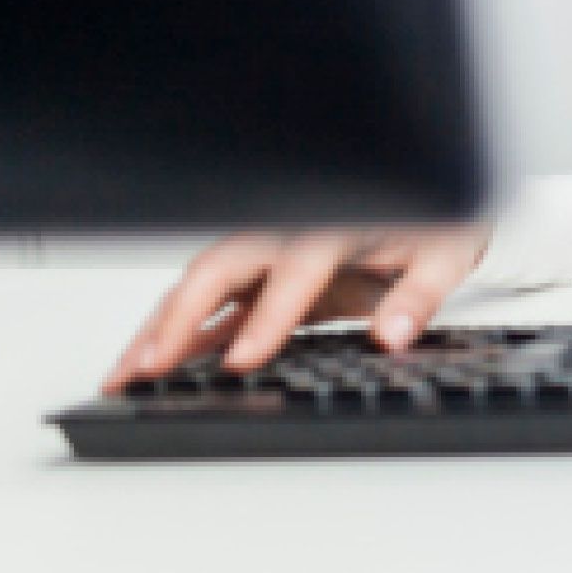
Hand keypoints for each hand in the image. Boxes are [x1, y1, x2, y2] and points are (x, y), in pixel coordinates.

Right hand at [101, 223, 491, 393]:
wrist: (438, 201)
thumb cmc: (439, 224)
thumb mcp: (446, 255)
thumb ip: (418, 296)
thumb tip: (394, 334)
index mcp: (337, 221)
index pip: (295, 269)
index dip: (268, 316)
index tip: (243, 359)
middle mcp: (293, 228)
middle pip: (225, 264)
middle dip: (183, 314)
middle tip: (150, 366)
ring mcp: (272, 248)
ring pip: (205, 281)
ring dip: (163, 323)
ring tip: (124, 372)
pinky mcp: (265, 270)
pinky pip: (216, 299)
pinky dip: (181, 329)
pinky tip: (151, 364)